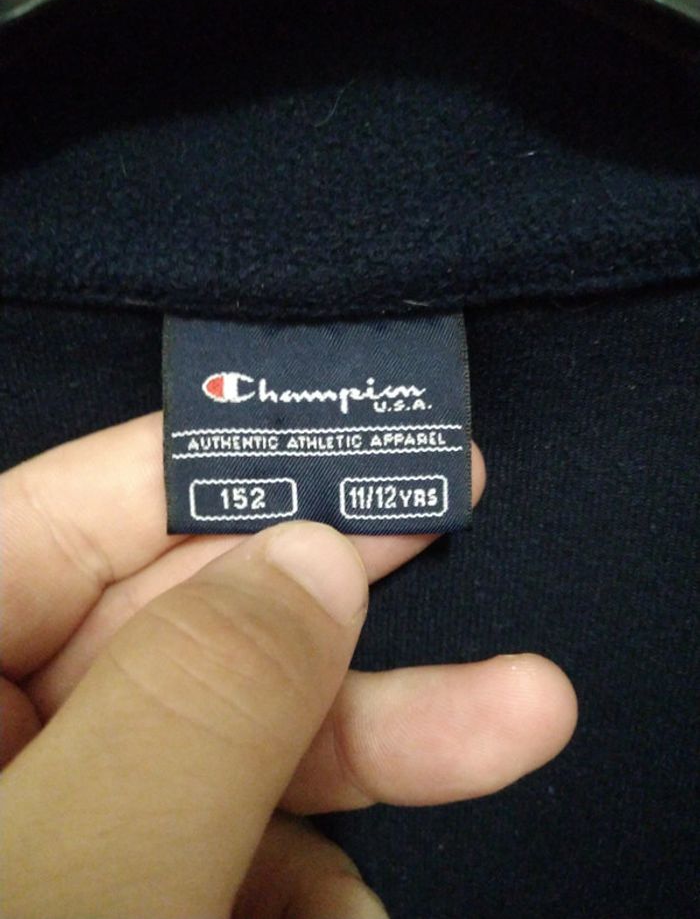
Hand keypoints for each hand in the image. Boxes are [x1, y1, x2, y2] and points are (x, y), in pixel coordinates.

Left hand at [0, 413, 576, 917]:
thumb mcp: (89, 859)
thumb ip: (196, 698)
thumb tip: (314, 557)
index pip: (68, 517)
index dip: (213, 467)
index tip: (349, 443)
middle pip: (176, 631)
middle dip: (331, 614)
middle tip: (447, 527)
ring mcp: (53, 821)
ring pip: (221, 748)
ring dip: (355, 763)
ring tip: (502, 732)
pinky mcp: (113, 888)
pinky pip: (216, 848)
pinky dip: (294, 873)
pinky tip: (342, 909)